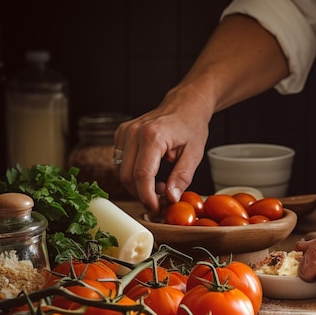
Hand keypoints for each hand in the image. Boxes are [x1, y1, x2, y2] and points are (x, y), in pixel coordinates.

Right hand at [113, 85, 212, 214]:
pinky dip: (135, 175)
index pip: (142, 175)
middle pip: (128, 176)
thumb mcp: (194, 155)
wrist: (185, 105)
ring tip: (162, 187)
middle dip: (142, 195)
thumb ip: (181, 178)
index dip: (147, 197)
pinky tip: (152, 175)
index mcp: (153, 136)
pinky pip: (122, 163)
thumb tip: (170, 198)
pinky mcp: (121, 134)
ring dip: (139, 186)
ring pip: (122, 171)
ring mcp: (124, 132)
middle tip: (161, 202)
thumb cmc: (191, 126)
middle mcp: (134, 132)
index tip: (155, 209)